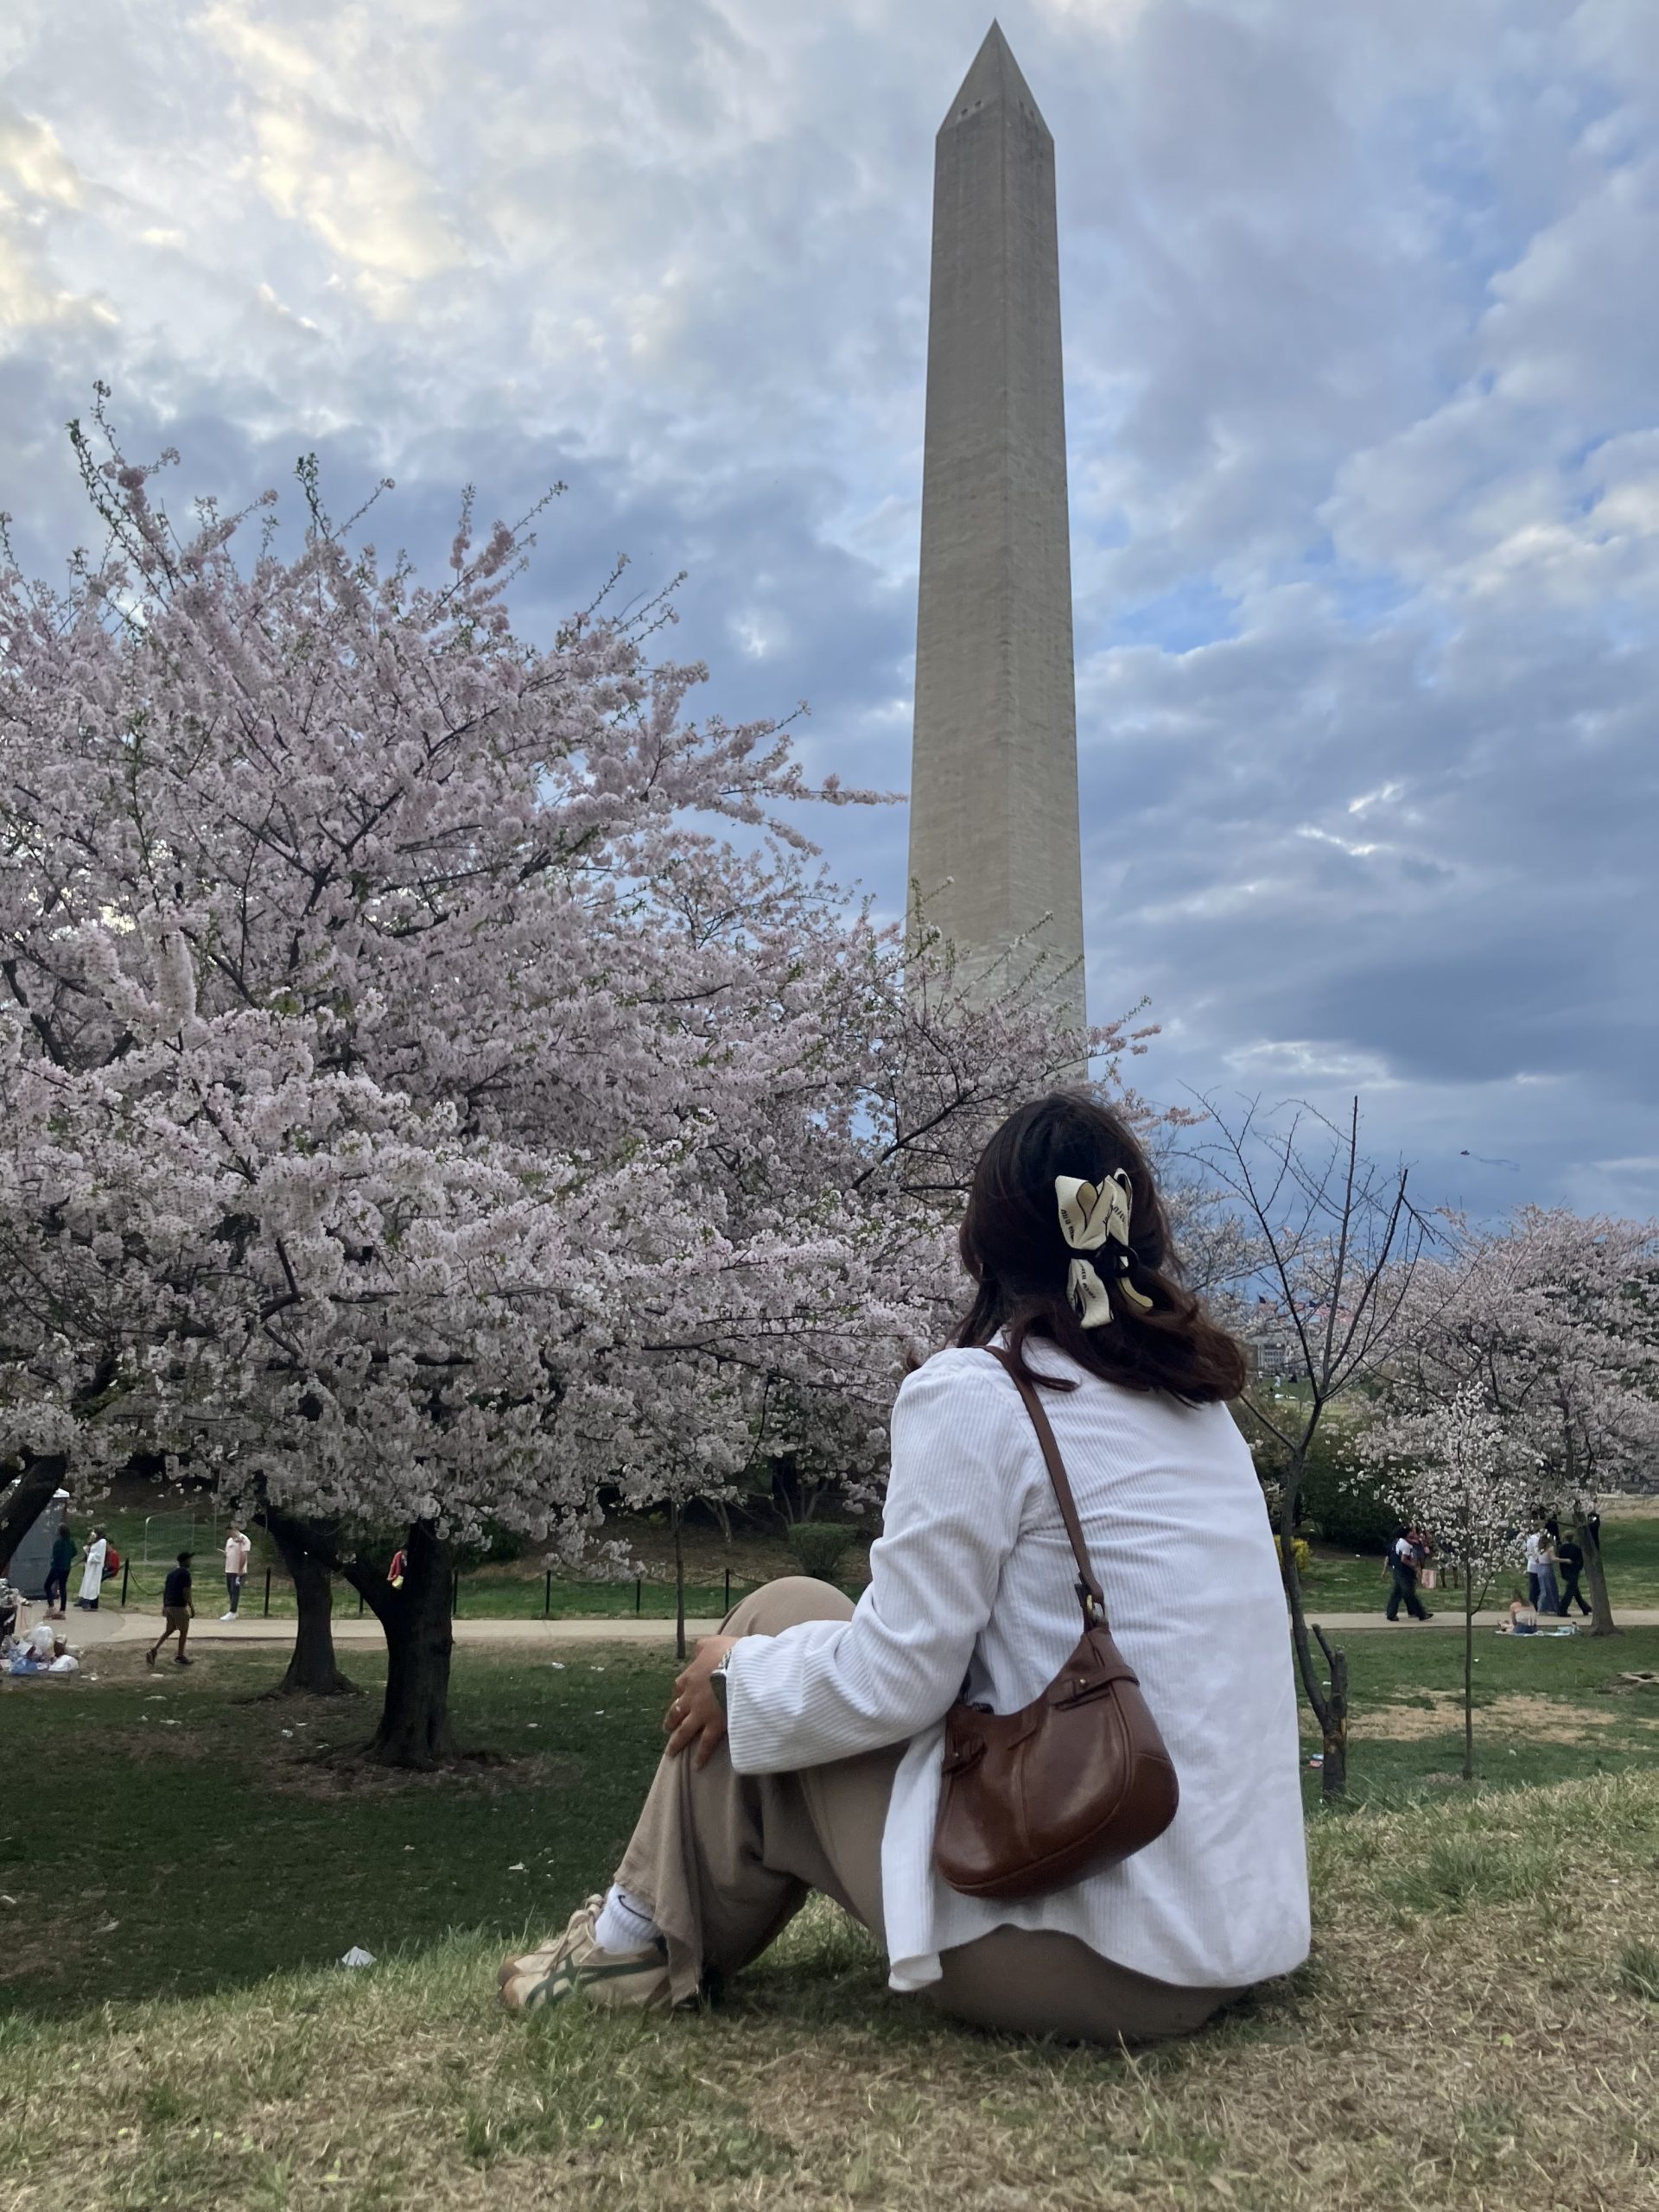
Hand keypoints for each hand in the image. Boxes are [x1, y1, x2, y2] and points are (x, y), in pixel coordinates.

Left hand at [664, 1634, 739, 1767]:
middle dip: (670, 1721)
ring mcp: (700, 1714)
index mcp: (690, 1677)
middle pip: (676, 1711)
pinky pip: (705, 1744)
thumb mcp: (713, 1643)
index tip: (678, 1698)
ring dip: (677, 1741)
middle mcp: (691, 1698)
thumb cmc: (729, 1654)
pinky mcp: (714, 1726)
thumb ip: (703, 1647)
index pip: (679, 1687)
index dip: (678, 1694)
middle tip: (666, 1729)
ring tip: (671, 1752)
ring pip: (684, 1730)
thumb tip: (697, 1651)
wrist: (739, 1671)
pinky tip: (697, 1765)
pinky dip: (700, 1755)